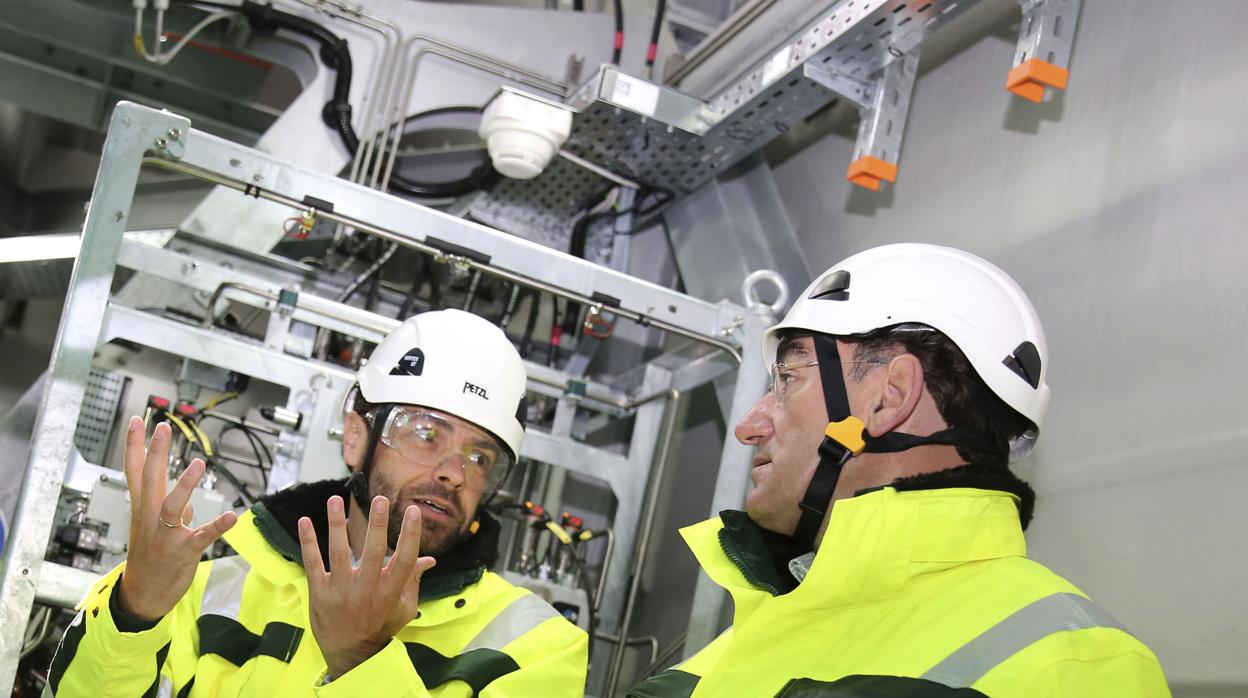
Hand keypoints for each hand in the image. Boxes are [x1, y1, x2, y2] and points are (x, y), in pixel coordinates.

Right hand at [116, 417, 238, 621]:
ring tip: (198, 463)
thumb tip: (186, 499)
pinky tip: (231, 516)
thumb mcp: (153, 529)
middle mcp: (150, 519)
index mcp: (142, 509)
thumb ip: (169, 509)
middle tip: (162, 427)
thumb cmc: (150, 558)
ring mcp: (166, 535)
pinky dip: (217, 526)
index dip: (135, 446)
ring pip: (172, 506)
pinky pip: (202, 536)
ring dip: (184, 485)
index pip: (135, 472)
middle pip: (150, 480)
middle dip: (155, 453)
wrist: (142, 596)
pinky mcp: (184, 552)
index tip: (137, 421)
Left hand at [298, 495, 435, 677]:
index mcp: (390, 592)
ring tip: (335, 500)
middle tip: (380, 499)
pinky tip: (305, 521)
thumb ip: (413, 581)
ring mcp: (341, 592)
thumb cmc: (380, 626)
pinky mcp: (319, 594)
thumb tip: (429, 559)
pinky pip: (313, 564)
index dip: (410, 535)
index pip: (405, 560)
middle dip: (378, 525)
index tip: (414, 511)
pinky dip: (308, 542)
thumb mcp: (404, 608)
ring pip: (339, 553)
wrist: (350, 654)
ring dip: (336, 525)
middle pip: (374, 553)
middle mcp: (367, 590)